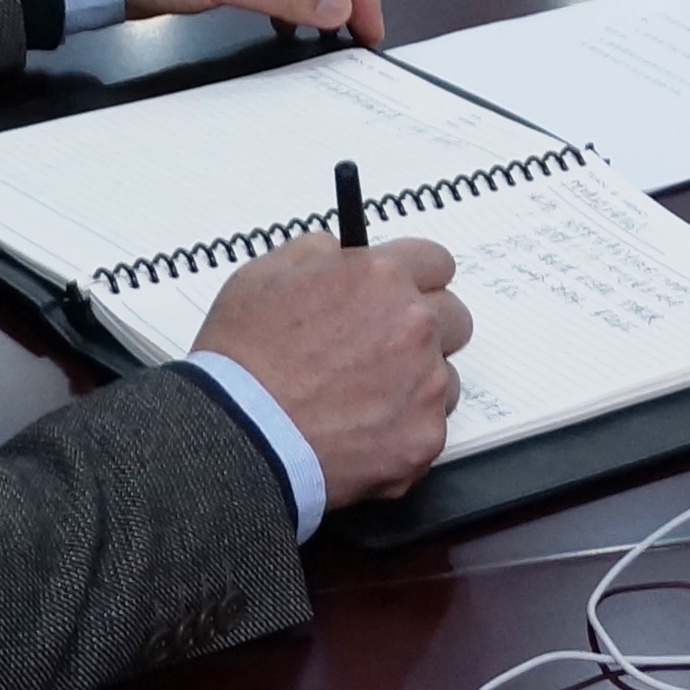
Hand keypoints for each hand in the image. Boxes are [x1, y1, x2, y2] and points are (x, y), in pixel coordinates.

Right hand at [191, 238, 470, 506]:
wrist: (235, 436)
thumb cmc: (242, 360)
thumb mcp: (264, 273)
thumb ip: (318, 252)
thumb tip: (342, 252)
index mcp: (381, 277)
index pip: (436, 262)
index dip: (413, 277)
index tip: (403, 291)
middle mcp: (413, 326)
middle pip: (453, 317)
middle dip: (422, 329)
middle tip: (380, 349)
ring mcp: (425, 385)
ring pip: (445, 376)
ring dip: (416, 382)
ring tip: (362, 398)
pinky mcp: (423, 438)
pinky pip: (430, 425)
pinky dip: (402, 429)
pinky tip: (360, 431)